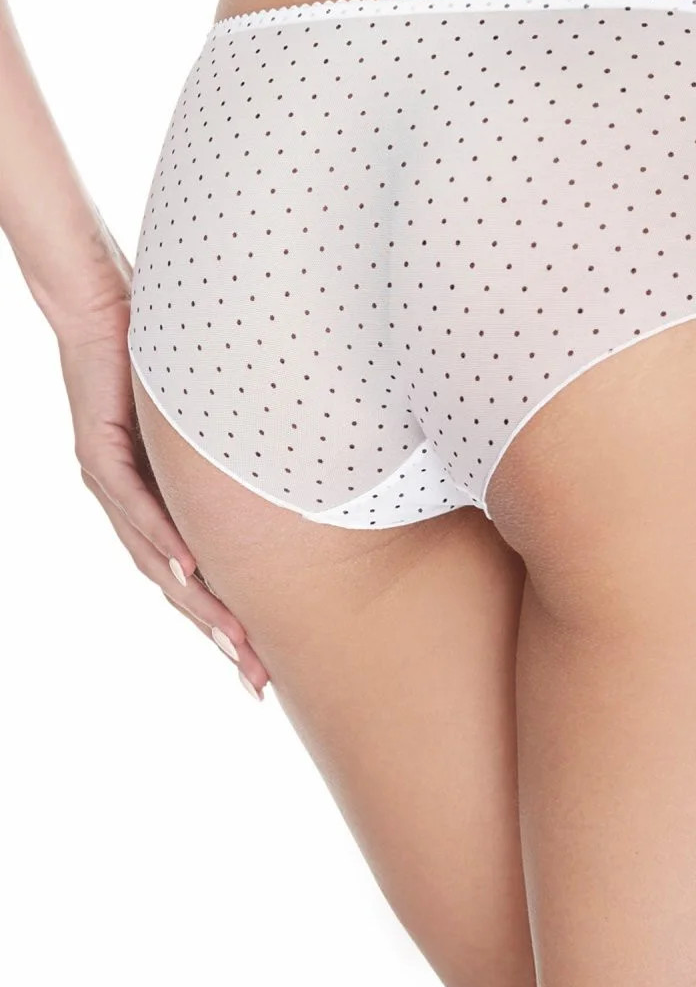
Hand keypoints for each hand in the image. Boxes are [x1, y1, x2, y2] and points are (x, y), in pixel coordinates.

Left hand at [56, 285, 268, 697]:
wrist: (106, 307)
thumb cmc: (167, 357)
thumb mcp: (215, 421)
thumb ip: (244, 456)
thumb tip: (307, 471)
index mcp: (157, 504)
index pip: (196, 577)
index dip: (228, 624)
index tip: (263, 665)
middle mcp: (129, 506)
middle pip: (177, 588)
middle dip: (220, 636)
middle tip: (257, 679)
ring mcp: (111, 484)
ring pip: (157, 560)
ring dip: (199, 605)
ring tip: (235, 642)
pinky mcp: (98, 454)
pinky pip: (136, 508)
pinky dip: (165, 543)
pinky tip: (192, 574)